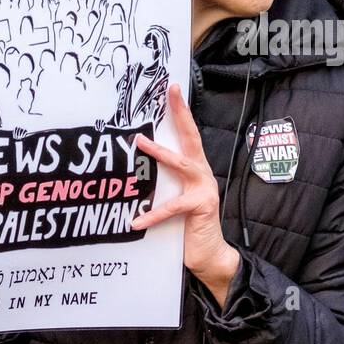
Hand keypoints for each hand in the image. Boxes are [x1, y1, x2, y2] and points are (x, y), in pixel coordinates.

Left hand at [129, 84, 240, 306]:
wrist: (209, 255)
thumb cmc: (187, 226)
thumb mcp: (173, 198)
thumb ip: (162, 183)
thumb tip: (134, 168)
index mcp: (194, 169)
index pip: (187, 134)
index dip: (180, 112)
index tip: (172, 88)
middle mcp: (202, 174)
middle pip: (190, 137)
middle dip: (180, 113)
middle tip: (170, 90)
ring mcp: (204, 189)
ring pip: (180, 164)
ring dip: (158, 153)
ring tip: (137, 143)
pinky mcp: (201, 206)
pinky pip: (172, 208)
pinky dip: (152, 215)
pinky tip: (136, 221)